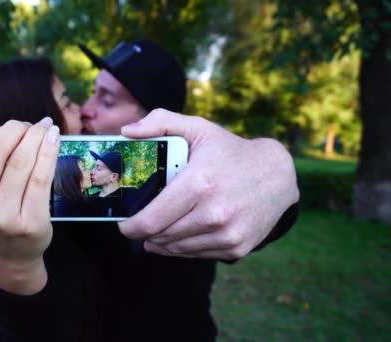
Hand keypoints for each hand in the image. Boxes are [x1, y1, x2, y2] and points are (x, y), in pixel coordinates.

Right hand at [0, 118, 59, 293]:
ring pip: (20, 161)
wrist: (11, 256)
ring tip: (45, 128)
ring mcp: (0, 218)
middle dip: (16, 130)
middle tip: (30, 125)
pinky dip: (49, 151)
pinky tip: (54, 139)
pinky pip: (41, 177)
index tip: (12, 127)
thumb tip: (19, 125)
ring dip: (36, 136)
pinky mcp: (29, 222)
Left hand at [119, 109, 298, 259]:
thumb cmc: (230, 151)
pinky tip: (180, 233)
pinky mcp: (237, 248)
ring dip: (161, 241)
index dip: (130, 227)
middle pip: (160, 236)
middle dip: (144, 232)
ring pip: (176, 249)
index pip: (151, 220)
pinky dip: (183, 247)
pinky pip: (196, 254)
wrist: (278, 175)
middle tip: (140, 222)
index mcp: (199, 184)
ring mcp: (227, 234)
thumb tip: (127, 131)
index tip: (123, 223)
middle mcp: (214, 214)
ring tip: (157, 228)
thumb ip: (160, 123)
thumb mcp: (198, 128)